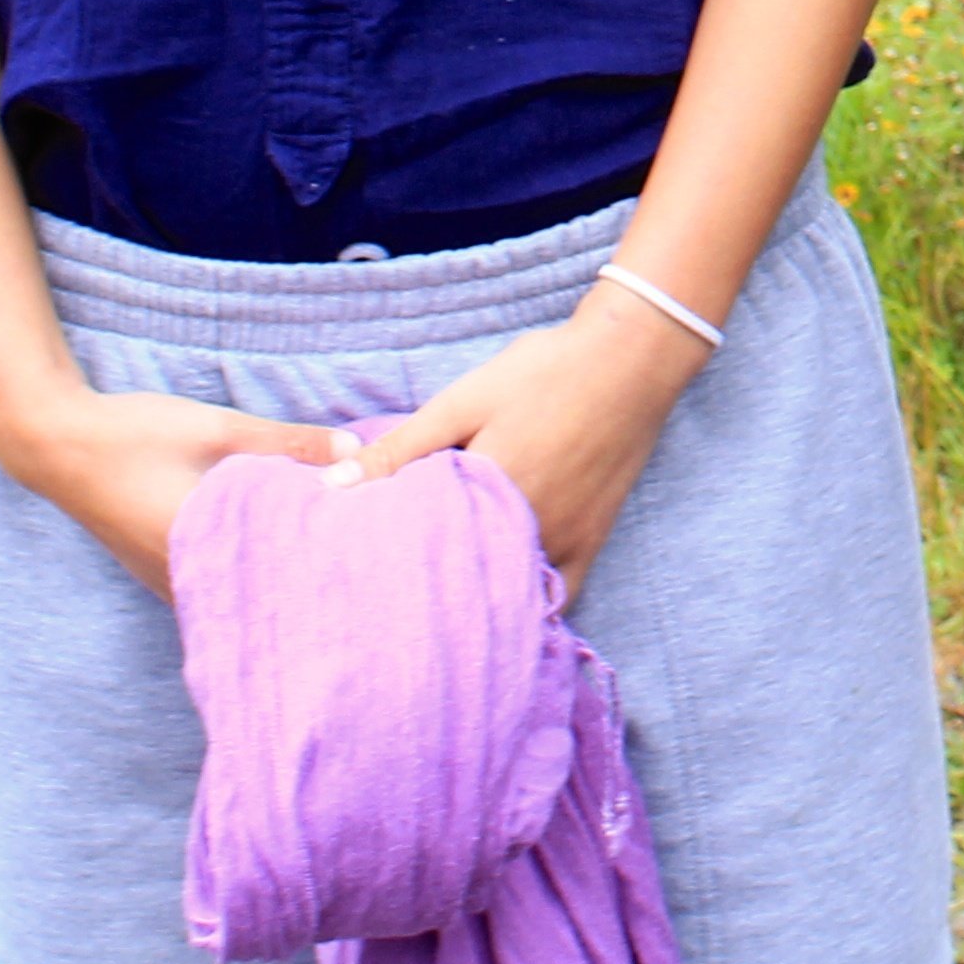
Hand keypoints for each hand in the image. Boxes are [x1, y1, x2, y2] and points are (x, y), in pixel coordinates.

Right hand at [0, 384, 344, 597]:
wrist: (57, 442)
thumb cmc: (136, 434)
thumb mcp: (219, 429)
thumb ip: (287, 442)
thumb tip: (356, 449)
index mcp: (198, 549)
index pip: (273, 575)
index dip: (318, 572)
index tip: (359, 572)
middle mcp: (177, 577)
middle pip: (254, 590)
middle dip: (299, 577)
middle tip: (351, 571)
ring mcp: (160, 577)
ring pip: (229, 588)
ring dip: (267, 574)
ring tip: (320, 562)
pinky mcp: (152, 566)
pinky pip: (206, 581)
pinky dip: (238, 569)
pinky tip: (266, 552)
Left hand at [358, 287, 716, 595]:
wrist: (631, 358)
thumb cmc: (543, 372)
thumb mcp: (463, 401)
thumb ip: (401, 449)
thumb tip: (332, 486)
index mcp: (485, 498)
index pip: (421, 555)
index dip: (387, 568)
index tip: (360, 578)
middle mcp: (527, 531)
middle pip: (466, 581)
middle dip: (429, 593)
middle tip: (391, 598)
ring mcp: (565, 541)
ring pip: (511, 592)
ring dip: (479, 599)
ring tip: (439, 605)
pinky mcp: (593, 539)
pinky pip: (560, 593)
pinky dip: (531, 602)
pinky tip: (505, 605)